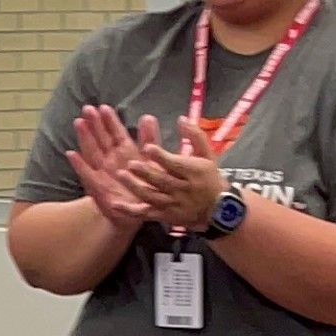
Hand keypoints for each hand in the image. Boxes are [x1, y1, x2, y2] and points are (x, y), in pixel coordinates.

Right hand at [66, 105, 149, 229]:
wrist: (138, 212)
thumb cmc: (146, 185)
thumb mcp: (153, 161)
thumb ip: (150, 140)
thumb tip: (147, 116)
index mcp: (126, 152)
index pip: (116, 133)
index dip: (110, 121)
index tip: (103, 107)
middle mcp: (112, 159)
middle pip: (102, 138)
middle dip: (95, 124)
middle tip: (87, 108)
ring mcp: (102, 172)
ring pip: (92, 151)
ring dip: (85, 138)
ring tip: (78, 123)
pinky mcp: (97, 187)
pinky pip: (87, 174)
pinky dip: (79, 165)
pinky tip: (71, 154)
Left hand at [123, 115, 224, 229]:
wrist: (220, 211)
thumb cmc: (210, 178)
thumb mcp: (207, 154)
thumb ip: (195, 136)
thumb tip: (181, 119)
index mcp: (193, 172)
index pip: (175, 164)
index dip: (161, 157)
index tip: (147, 147)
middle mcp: (182, 189)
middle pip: (162, 181)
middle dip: (146, 172)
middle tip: (131, 163)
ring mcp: (172, 205)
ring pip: (152, 197)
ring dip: (135, 187)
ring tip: (121, 175)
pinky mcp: (164, 216)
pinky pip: (146, 214)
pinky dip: (131, 211)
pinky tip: (116, 205)